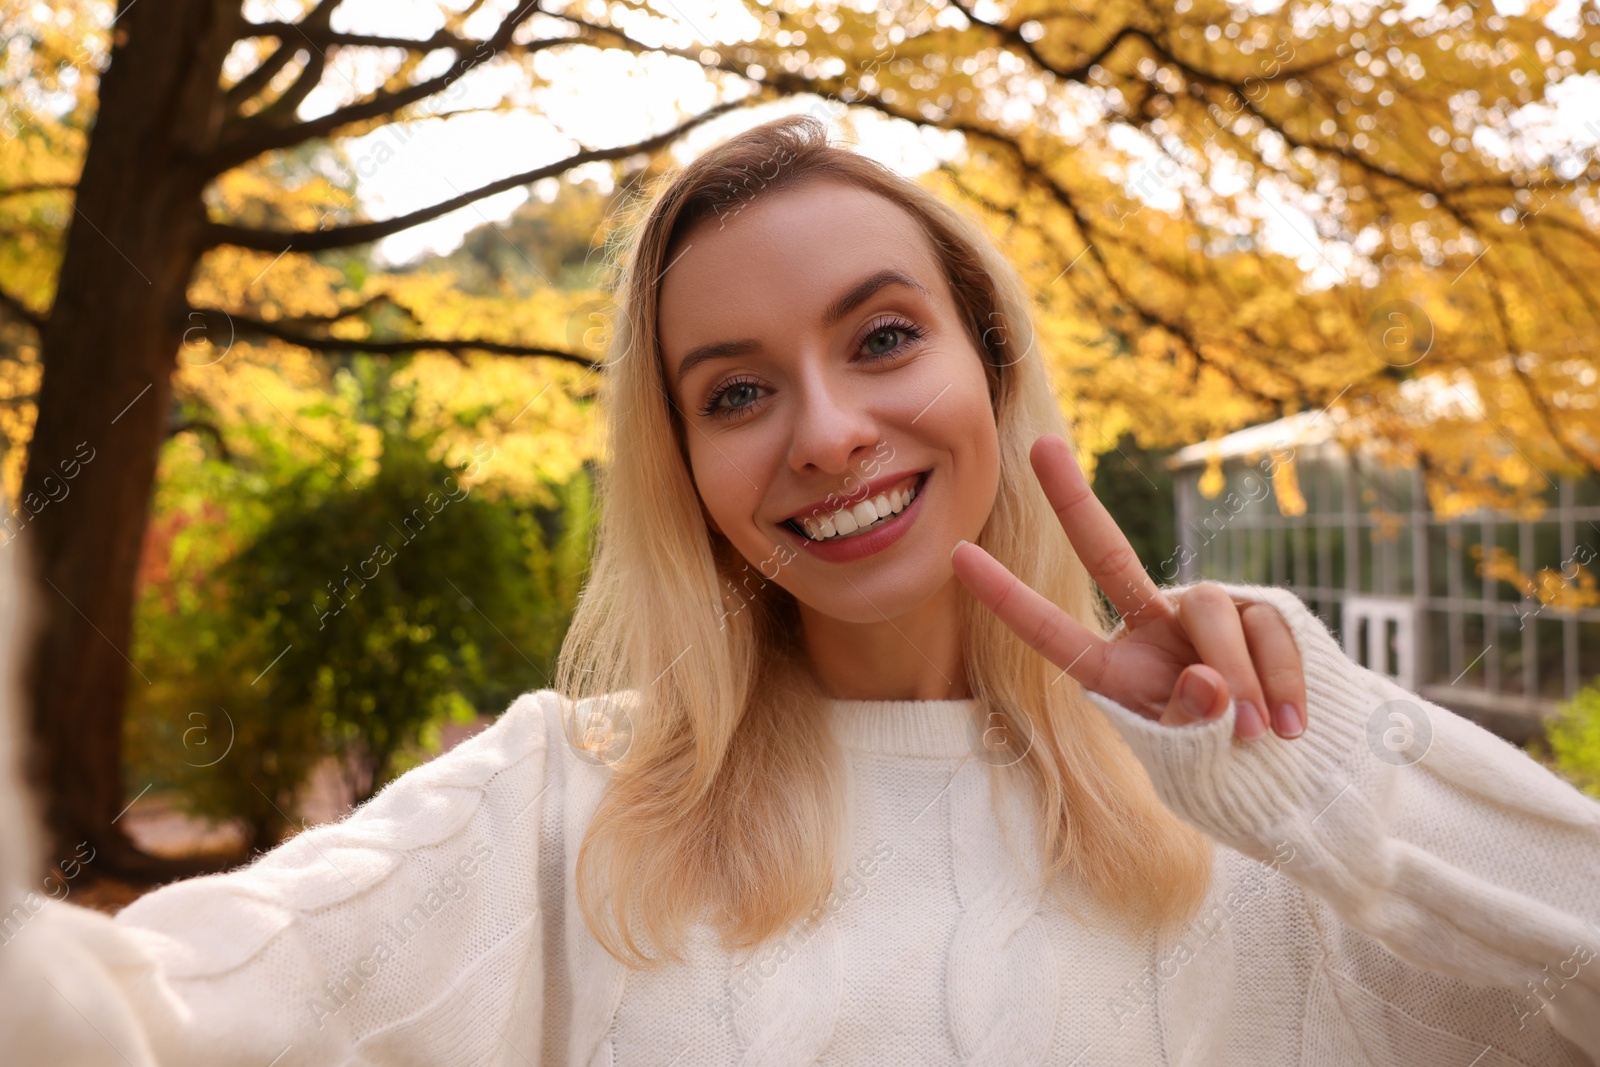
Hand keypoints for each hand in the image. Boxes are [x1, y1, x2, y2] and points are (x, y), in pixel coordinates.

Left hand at [950, 433, 1306, 740]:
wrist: (1295, 771)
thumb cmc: (1225, 772)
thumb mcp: (1196, 761)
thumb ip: (1192, 725)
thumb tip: (1207, 682)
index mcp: (1117, 672)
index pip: (1054, 632)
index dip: (1009, 597)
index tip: (958, 555)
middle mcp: (1152, 630)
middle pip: (1109, 557)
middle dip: (1072, 502)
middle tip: (1039, 446)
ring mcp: (1208, 615)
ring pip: (1207, 609)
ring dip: (1236, 674)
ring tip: (1256, 734)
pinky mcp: (1262, 612)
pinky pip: (1268, 631)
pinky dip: (1283, 682)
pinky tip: (1293, 727)